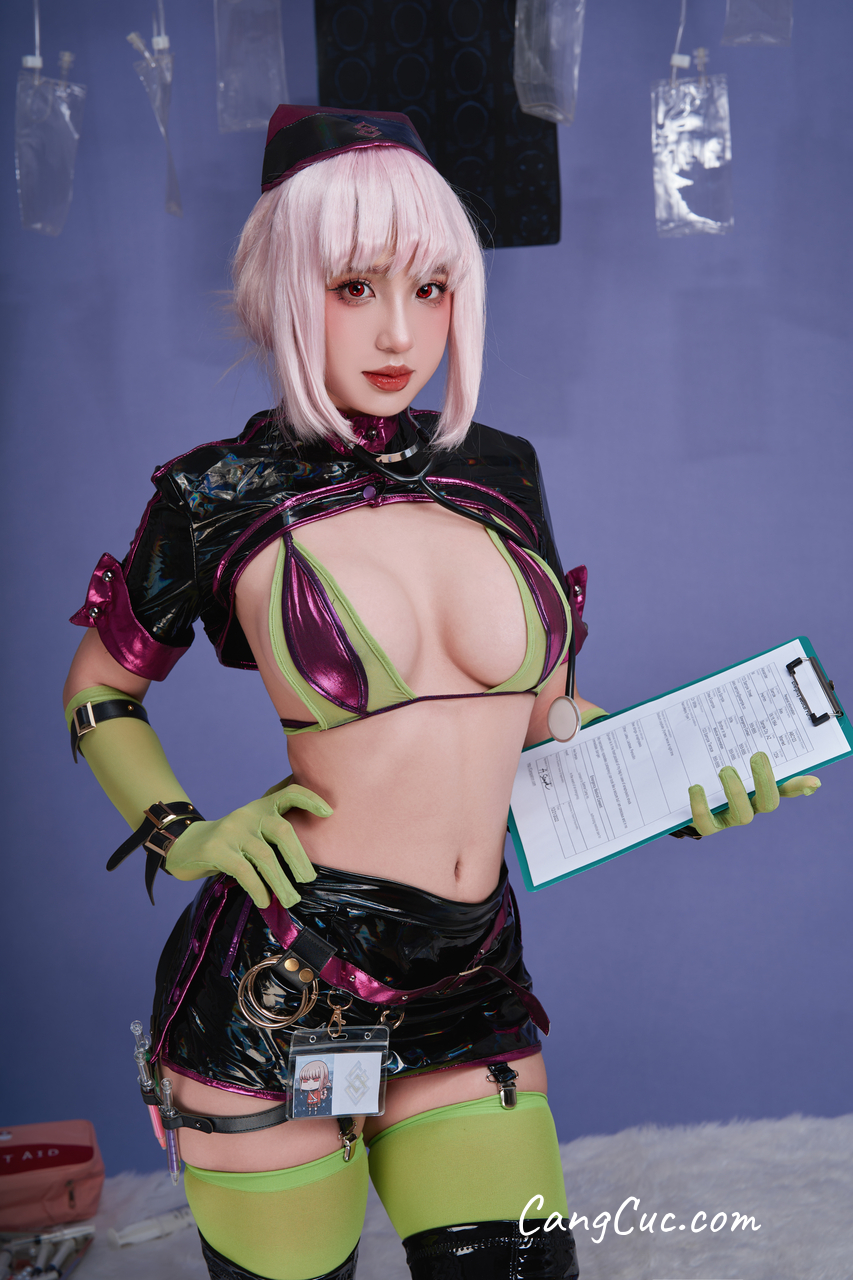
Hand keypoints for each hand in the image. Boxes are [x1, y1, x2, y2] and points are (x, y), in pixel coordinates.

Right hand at [165, 785, 331, 906]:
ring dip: (281, 881)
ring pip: (264, 855)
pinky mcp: (216, 849)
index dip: (309, 798)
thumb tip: (309, 856)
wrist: (184, 844)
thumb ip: (274, 832)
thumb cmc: (229, 842)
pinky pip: (243, 870)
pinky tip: (265, 901)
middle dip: (299, 857)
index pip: (288, 793)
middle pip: (282, 830)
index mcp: (261, 807)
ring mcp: (231, 830)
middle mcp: (248, 814)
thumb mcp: (252, 829)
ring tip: (290, 899)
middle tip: (309, 880)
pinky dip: (258, 888)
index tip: (328, 813)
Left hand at [687, 751, 819, 836]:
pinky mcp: (707, 825)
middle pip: (769, 803)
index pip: (784, 788)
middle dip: (766, 780)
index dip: (798, 786)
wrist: (679, 792)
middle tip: (757, 756)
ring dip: (737, 791)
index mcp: (758, 790)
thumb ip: (739, 749)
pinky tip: (696, 787)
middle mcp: (749, 806)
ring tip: (725, 770)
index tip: (812, 780)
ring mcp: (729, 817)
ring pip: (743, 815)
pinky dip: (702, 806)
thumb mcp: (724, 757)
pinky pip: (707, 823)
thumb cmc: (708, 769)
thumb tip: (764, 743)